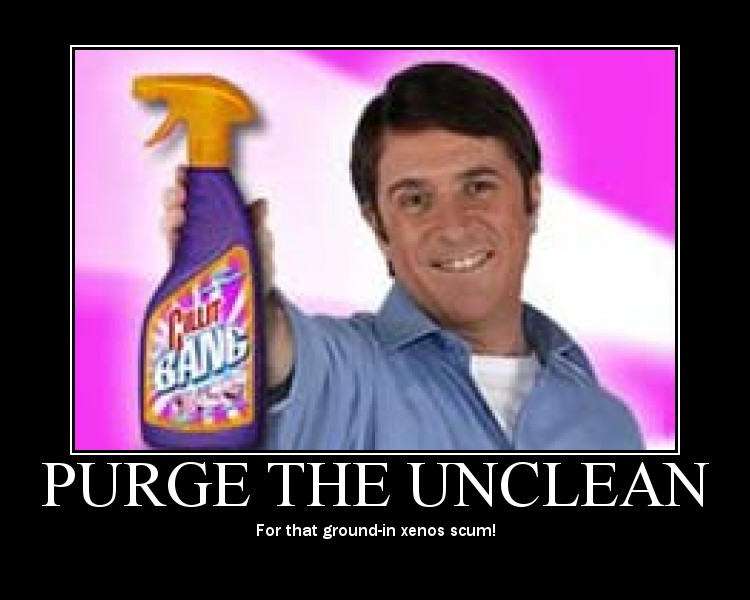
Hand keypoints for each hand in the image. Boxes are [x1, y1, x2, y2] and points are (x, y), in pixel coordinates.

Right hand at [161, 168, 274, 295]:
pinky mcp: (183, 265)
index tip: (184, 172)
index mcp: (217, 218)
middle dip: (174, 194)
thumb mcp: (262, 244)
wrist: (255, 304)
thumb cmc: (257, 270)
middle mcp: (200, 229)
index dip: (188, 180)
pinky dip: (169, 235)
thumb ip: (258, 225)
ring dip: (170, 212)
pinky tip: (174, 231)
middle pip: (179, 205)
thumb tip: (262, 203)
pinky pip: (170, 246)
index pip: (199, 194)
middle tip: (180, 192)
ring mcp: (189, 246)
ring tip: (178, 211)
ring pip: (171, 223)